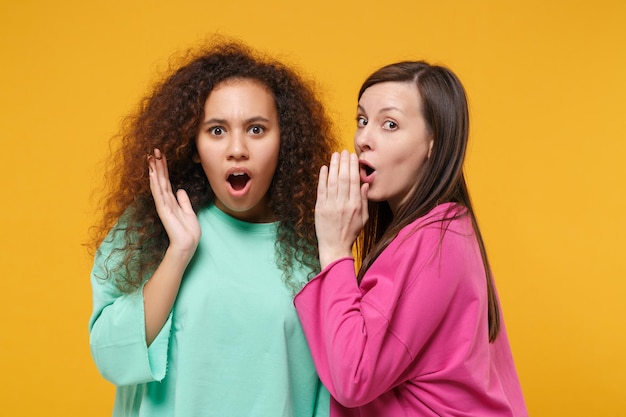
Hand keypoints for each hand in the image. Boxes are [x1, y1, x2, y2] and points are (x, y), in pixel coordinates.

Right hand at [148, 148, 200, 257]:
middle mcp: (165, 201)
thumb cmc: (188, 231)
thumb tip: (180, 190)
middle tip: (155, 150)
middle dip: (158, 165)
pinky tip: (152, 173)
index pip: (167, 181)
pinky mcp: (163, 209)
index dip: (164, 168)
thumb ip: (183, 201)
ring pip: (158, 183)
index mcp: (171, 201)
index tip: (161, 155)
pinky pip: (158, 193)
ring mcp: (163, 205)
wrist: (187, 244)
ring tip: (151, 157)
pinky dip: (155, 183)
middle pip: (161, 179)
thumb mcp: (189, 212)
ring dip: (155, 170)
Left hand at [315, 151, 368, 268]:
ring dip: (333, 166)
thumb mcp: (363, 218)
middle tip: (344, 151)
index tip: (353, 157)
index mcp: (355, 205)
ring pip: (332, 181)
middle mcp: (343, 204)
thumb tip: (366, 184)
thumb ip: (365, 200)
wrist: (335, 246)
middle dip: (344, 163)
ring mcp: (331, 205)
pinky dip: (322, 178)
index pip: (354, 181)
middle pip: (344, 178)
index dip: (353, 167)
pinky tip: (324, 168)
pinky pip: (321, 190)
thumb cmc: (350, 232)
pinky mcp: (320, 208)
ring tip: (335, 155)